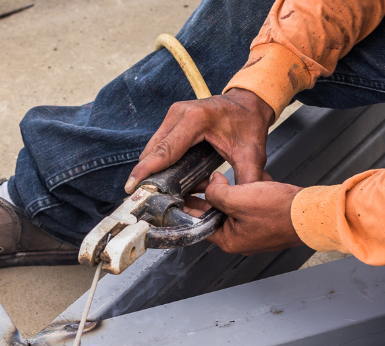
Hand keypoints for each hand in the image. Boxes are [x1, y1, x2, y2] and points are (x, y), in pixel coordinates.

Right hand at [126, 88, 274, 192]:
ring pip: (153, 147)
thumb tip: (240, 205)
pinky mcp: (173, 119)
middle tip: (141, 198)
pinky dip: (157, 160)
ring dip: (151, 168)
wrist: (249, 102)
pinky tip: (160, 177)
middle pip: (154, 150)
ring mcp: (174, 114)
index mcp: (196, 119)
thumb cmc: (249, 124)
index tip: (131, 186)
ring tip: (151, 191)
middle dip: (146, 174)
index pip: (165, 150)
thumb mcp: (252, 155)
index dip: (147, 170)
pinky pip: (159, 143)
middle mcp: (180, 113)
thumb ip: (248, 180)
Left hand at [184, 173, 304, 254]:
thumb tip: (211, 184)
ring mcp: (254, 231)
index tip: (182, 194)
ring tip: (235, 180)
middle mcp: (241, 239)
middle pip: (217, 214)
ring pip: (235, 207)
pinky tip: (258, 183)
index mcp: (229, 240)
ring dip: (235, 191)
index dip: (190, 206)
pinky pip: (251, 204)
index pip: (199, 223)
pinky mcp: (266, 222)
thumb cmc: (280, 211)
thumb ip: (216, 192)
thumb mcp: (238, 197)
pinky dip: (252, 192)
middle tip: (203, 181)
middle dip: (214, 195)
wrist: (311, 213)